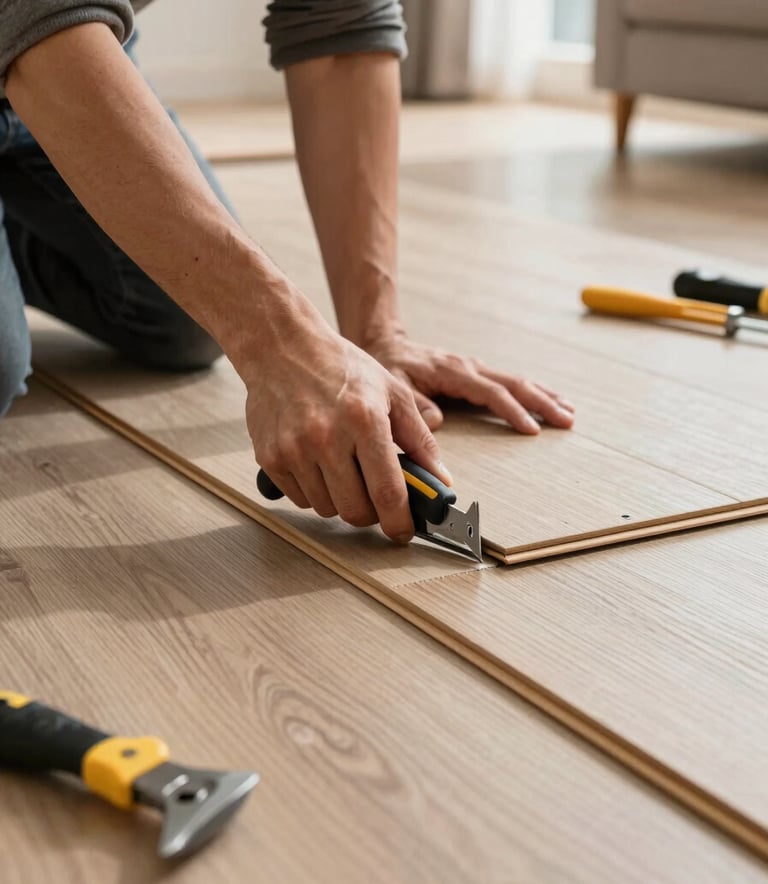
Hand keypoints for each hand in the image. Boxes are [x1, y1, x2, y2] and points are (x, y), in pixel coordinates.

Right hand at [242, 319, 448, 541]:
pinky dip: (314, 491)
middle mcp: (327, 438)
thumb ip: (419, 439)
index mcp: (364, 421)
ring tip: (342, 468)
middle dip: (370, 513)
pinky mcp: (271, 457)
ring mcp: (295, 450)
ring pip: (326, 508)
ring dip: (340, 500)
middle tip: (374, 497)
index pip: (387, 492)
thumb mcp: (392, 393)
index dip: (399, 521)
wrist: (283, 348)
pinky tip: (318, 463)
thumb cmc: (340, 368)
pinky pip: (300, 499)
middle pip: (355, 510)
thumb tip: (440, 479)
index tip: (403, 532)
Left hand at [365, 334, 574, 432]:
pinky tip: (547, 400)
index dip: (512, 411)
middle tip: (567, 420)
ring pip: (517, 381)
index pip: (490, 393)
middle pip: (514, 384)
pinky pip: (508, 382)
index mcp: (453, 372)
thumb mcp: (394, 387)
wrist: (384, 343)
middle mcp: (469, 367)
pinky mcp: (474, 373)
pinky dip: (531, 392)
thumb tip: (437, 421)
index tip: (532, 429)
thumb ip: (415, 404)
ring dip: (544, 396)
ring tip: (569, 412)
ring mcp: (474, 368)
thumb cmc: (388, 367)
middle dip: (543, 402)